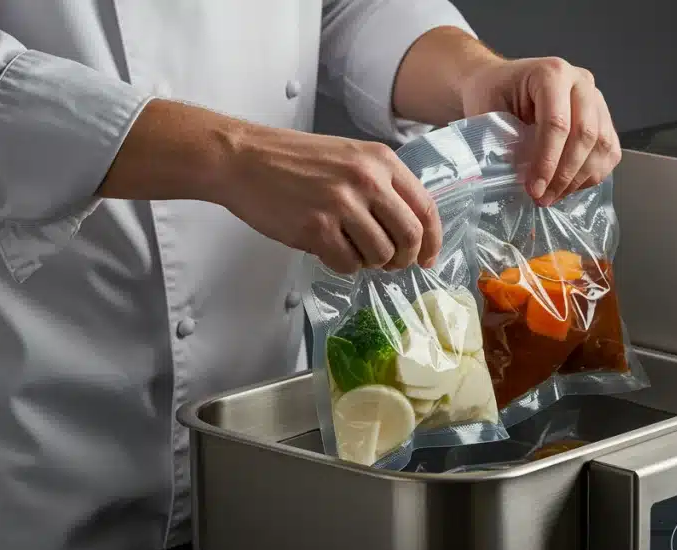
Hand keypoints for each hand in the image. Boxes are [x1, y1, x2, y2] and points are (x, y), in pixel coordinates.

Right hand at [217, 126, 439, 274]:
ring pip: (381, 255)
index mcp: (380, 161)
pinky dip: (343, 265)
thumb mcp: (349, 157)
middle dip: (404, 258)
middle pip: (410, 237)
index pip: (426, 207)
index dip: (433, 240)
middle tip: (390, 263)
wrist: (243, 158)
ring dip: (370, 262)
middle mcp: (366, 180)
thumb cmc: (293, 160)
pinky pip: (348, 264)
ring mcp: (341, 204)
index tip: (428, 257)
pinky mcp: (317, 227)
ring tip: (351, 250)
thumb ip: (382, 186)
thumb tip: (409, 231)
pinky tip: (329, 249)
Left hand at [460, 57, 620, 205]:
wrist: (503, 81)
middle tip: (543, 197)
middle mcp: (580, 82)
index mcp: (551, 73)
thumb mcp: (487, 111)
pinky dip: (592, 175)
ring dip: (579, 179)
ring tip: (552, 195)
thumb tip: (511, 178)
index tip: (534, 188)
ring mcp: (596, 98)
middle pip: (586, 134)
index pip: (558, 122)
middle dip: (564, 174)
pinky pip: (609, 151)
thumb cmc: (493, 94)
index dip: (547, 161)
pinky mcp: (603, 116)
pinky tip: (569, 186)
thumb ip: (500, 140)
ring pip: (602, 145)